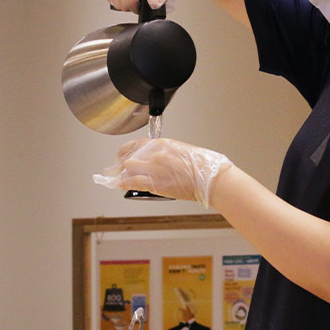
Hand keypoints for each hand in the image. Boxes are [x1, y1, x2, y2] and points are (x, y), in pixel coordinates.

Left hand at [93, 138, 232, 207]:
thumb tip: (157, 160)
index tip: (122, 155)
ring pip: (126, 169)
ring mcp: (153, 168)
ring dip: (121, 175)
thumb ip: (166, 154)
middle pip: (128, 157)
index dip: (125, 151)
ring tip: (118, 179)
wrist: (211, 178)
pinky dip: (122, 183)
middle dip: (121, 164)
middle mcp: (155, 154)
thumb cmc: (204, 166)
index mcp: (163, 144)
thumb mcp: (183, 151)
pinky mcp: (153, 182)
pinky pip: (130, 182)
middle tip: (118, 169)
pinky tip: (119, 185)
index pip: (136, 144)